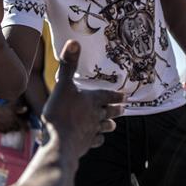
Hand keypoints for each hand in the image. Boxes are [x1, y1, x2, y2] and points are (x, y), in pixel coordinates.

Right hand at [0, 102, 28, 132]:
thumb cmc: (3, 108)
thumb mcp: (12, 107)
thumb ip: (19, 109)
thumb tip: (26, 108)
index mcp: (15, 119)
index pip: (23, 125)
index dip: (26, 128)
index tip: (27, 129)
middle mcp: (11, 124)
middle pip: (17, 128)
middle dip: (18, 127)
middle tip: (16, 124)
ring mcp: (6, 128)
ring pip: (11, 130)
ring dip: (12, 128)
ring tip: (10, 124)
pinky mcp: (1, 130)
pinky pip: (5, 132)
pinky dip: (6, 130)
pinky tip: (4, 125)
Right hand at [43, 40, 122, 155]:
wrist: (60, 143)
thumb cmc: (61, 113)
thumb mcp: (63, 85)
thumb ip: (68, 64)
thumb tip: (74, 41)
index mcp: (92, 100)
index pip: (108, 96)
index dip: (116, 95)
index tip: (125, 96)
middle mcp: (95, 116)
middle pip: (109, 112)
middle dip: (116, 110)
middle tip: (124, 109)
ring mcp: (91, 132)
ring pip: (104, 127)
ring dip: (109, 124)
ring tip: (112, 125)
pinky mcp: (85, 144)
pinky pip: (95, 141)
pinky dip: (97, 139)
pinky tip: (95, 139)